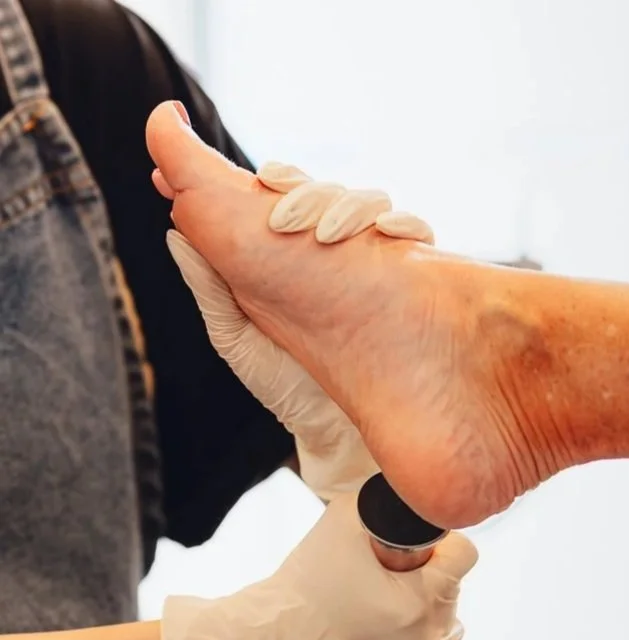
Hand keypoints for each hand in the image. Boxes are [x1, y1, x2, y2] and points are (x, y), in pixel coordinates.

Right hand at [161, 493, 476, 639]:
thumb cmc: (310, 581)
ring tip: (388, 602)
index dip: (439, 544)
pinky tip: (393, 625)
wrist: (284, 638)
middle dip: (428, 575)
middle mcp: (430, 637)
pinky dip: (423, 634)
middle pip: (454, 586)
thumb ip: (386, 499)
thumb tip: (411, 486)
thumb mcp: (343, 519)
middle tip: (388, 575)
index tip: (413, 548)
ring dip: (429, 605)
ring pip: (450, 617)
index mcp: (419, 599)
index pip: (464, 555)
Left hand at [167, 164, 433, 500]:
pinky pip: (417, 235)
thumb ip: (209, 287)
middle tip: (286, 216)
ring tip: (328, 233)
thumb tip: (175, 231)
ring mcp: (374, 262)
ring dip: (352, 208)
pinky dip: (405, 226)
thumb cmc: (282, 387)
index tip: (254, 182)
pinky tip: (388, 237)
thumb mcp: (236, 338)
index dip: (273, 181)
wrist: (335, 434)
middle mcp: (333, 251)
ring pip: (372, 206)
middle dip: (310, 193)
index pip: (286, 198)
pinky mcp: (411, 278)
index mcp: (290, 255)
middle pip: (329, 192)